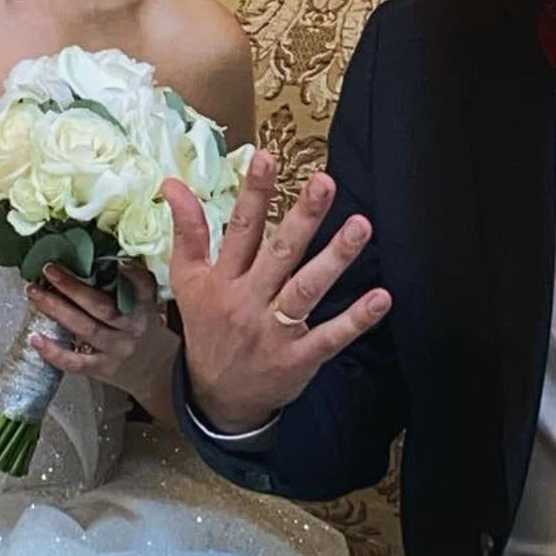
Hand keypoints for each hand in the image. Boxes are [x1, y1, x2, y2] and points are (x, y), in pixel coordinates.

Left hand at [26, 259, 175, 414]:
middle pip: (101, 306)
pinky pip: (75, 362)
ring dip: (56, 309)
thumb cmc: (146, 333)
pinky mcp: (102, 369)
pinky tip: (35, 338)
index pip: (142, 290)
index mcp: (144, 311)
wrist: (159, 373)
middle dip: (73, 286)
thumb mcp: (148, 307)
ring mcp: (115, 351)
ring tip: (34, 293)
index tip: (119, 263)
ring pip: (84, 328)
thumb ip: (134, 286)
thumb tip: (113, 260)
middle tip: (49, 269)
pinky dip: (53, 352)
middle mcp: (130, 330)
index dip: (133, 276)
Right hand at [160, 148, 389, 434]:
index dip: (253, 193)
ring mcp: (275, 331)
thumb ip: (187, 231)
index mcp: (223, 279)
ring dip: (335, 259)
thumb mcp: (188, 281)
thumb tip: (173, 182)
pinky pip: (331, 336)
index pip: (240, 229)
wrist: (216, 398)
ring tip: (362, 226)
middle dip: (302, 217)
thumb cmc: (207, 328)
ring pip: (307, 290)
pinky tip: (382, 298)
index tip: (267, 157)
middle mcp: (248, 301)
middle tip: (325, 183)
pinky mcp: (299, 358)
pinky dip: (356, 319)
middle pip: (279, 254)